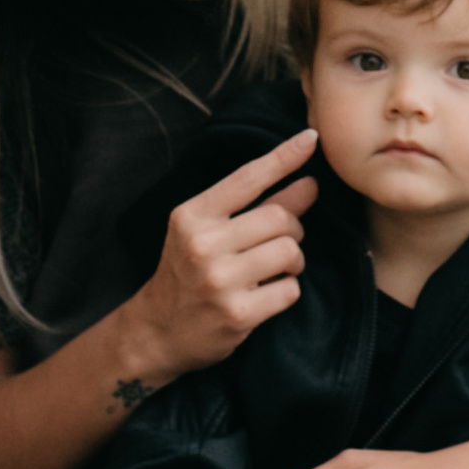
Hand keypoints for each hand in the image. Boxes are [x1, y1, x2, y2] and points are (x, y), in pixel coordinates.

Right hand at [118, 128, 318, 379]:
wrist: (158, 330)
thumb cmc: (186, 274)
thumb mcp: (207, 232)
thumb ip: (256, 208)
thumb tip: (308, 183)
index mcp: (191, 216)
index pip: (246, 178)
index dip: (282, 157)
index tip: (310, 139)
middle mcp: (202, 244)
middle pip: (280, 219)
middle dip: (292, 230)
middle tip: (278, 243)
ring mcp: (219, 280)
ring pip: (290, 253)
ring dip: (291, 262)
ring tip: (271, 271)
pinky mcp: (238, 313)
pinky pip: (290, 290)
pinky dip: (285, 291)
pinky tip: (264, 295)